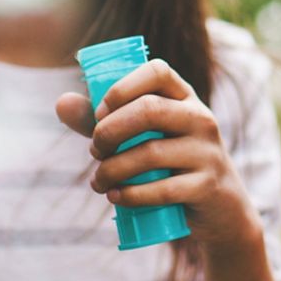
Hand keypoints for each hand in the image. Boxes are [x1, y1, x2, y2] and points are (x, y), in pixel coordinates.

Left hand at [56, 60, 261, 250]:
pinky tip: (115, 196)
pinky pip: (162, 189)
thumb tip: (60, 102)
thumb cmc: (173, 164)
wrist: (220, 208)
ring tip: (98, 180)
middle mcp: (201, 118)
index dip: (122, 88)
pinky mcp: (207, 186)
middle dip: (109, 131)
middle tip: (94, 150)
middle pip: (150, 110)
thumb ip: (104, 120)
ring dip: (112, 169)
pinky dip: (131, 195)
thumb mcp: (145, 137)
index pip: (158, 71)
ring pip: (151, 153)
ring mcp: (207, 152)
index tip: (100, 113)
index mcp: (185, 97)